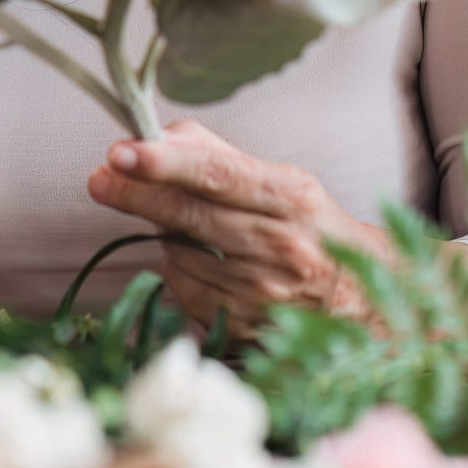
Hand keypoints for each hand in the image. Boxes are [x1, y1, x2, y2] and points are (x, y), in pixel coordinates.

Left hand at [86, 121, 390, 338]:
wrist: (367, 303)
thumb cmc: (316, 231)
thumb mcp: (284, 183)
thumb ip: (220, 157)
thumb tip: (159, 137)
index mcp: (291, 199)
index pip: (219, 175)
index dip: (166, 164)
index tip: (123, 152)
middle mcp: (280, 248)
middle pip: (189, 217)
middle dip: (137, 195)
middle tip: (100, 178)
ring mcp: (261, 295)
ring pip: (180, 257)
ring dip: (165, 236)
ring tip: (183, 226)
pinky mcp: (245, 329)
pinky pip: (186, 293)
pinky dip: (181, 274)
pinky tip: (203, 266)